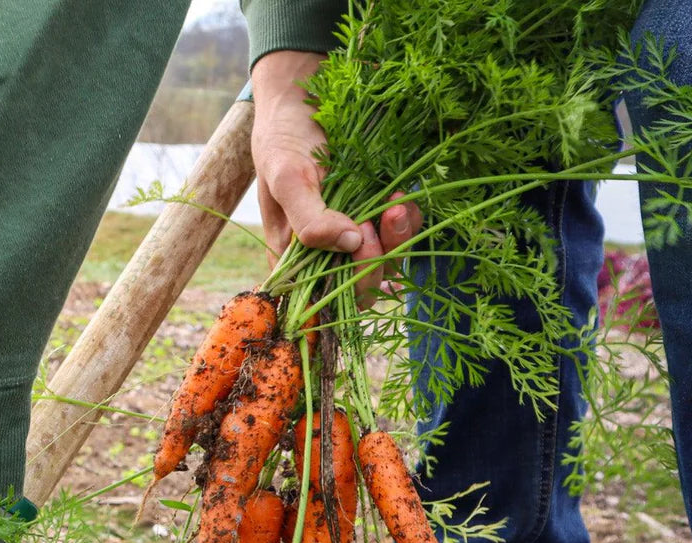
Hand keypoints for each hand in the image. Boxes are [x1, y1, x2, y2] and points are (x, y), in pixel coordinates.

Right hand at [251, 50, 422, 306]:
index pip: (321, 298)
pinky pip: (399, 235)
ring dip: (398, 239)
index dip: (346, 284)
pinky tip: (401, 196)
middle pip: (358, 287)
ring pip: (385, 263)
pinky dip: (406, 220)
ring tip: (397, 203)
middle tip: (380, 218)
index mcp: (292, 256)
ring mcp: (352, 236)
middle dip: (377, 260)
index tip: (360, 244)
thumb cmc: (285, 138)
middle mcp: (323, 254)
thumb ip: (310, 218)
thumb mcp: (286, 175)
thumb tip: (349, 245)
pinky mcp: (375, 216)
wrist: (305, 96)